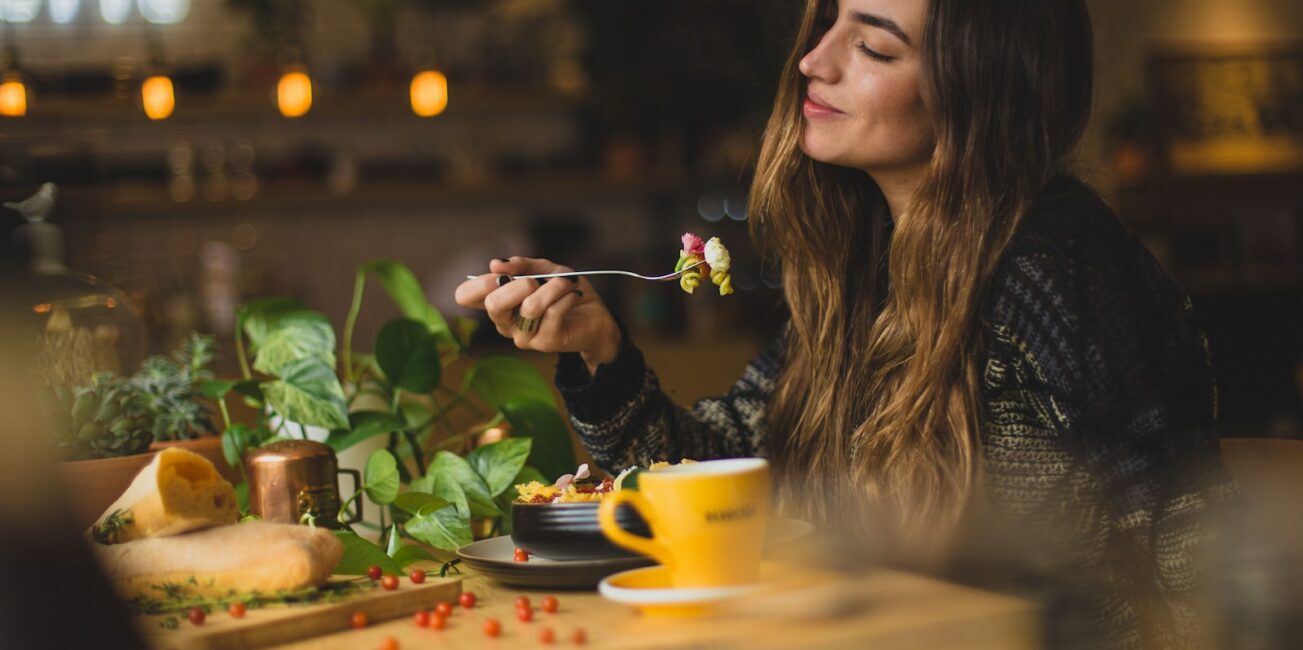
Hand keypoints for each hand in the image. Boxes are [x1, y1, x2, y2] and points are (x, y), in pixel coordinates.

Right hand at [454, 257, 620, 373]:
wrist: (596, 317)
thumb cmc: (565, 292)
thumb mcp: (545, 270)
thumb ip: (522, 265)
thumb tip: (495, 264)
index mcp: (498, 303)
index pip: (465, 296)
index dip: (478, 282)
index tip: (501, 274)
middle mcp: (505, 323)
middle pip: (493, 304)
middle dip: (518, 284)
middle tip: (536, 280)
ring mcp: (523, 336)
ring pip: (530, 307)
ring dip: (553, 287)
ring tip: (566, 283)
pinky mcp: (545, 342)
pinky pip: (553, 312)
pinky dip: (566, 296)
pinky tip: (574, 295)